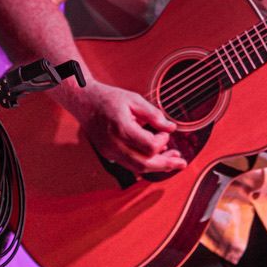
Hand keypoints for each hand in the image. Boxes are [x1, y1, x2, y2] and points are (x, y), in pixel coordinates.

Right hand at [72, 81, 186, 174]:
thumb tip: (171, 127)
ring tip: (173, 161)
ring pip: (137, 168)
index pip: (149, 146)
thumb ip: (154, 115)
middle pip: (144, 164)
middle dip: (166, 164)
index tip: (164, 131)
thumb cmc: (109, 98)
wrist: (84, 102)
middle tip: (182, 162)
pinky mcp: (108, 154)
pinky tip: (156, 157)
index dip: (162, 141)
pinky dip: (145, 163)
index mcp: (121, 128)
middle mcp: (114, 144)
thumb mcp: (135, 99)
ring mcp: (110, 152)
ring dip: (157, 167)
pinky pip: (129, 164)